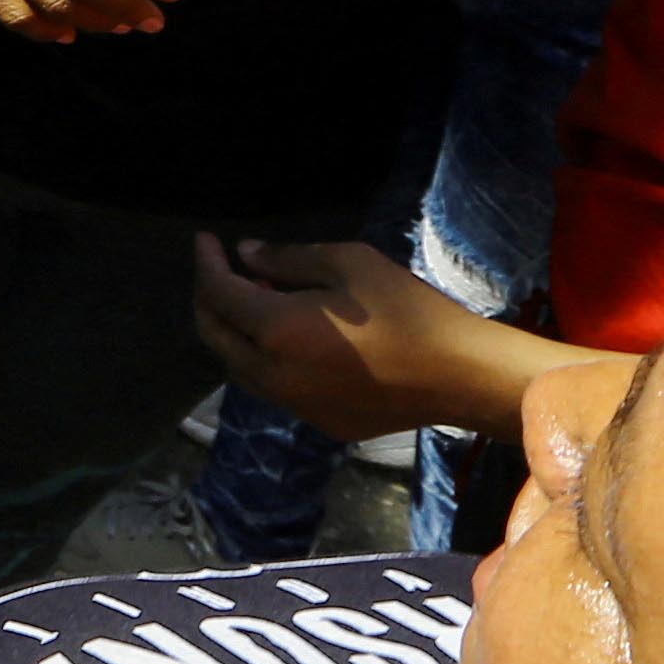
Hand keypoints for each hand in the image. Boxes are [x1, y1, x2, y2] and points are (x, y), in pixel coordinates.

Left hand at [189, 235, 569, 440]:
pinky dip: (264, 358)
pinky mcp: (319, 422)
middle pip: (216, 336)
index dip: (207, 263)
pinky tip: (289, 336)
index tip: (206, 240)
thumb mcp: (349, 264)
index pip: (219, 294)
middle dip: (209, 299)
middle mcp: (273, 375)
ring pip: (240, 368)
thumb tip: (245, 256)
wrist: (457, 375)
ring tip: (257, 298)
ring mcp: (295, 406)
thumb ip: (287, 260)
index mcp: (277, 331)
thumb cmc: (408, 309)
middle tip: (221, 269)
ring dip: (235, 332)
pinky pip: (273, 388)